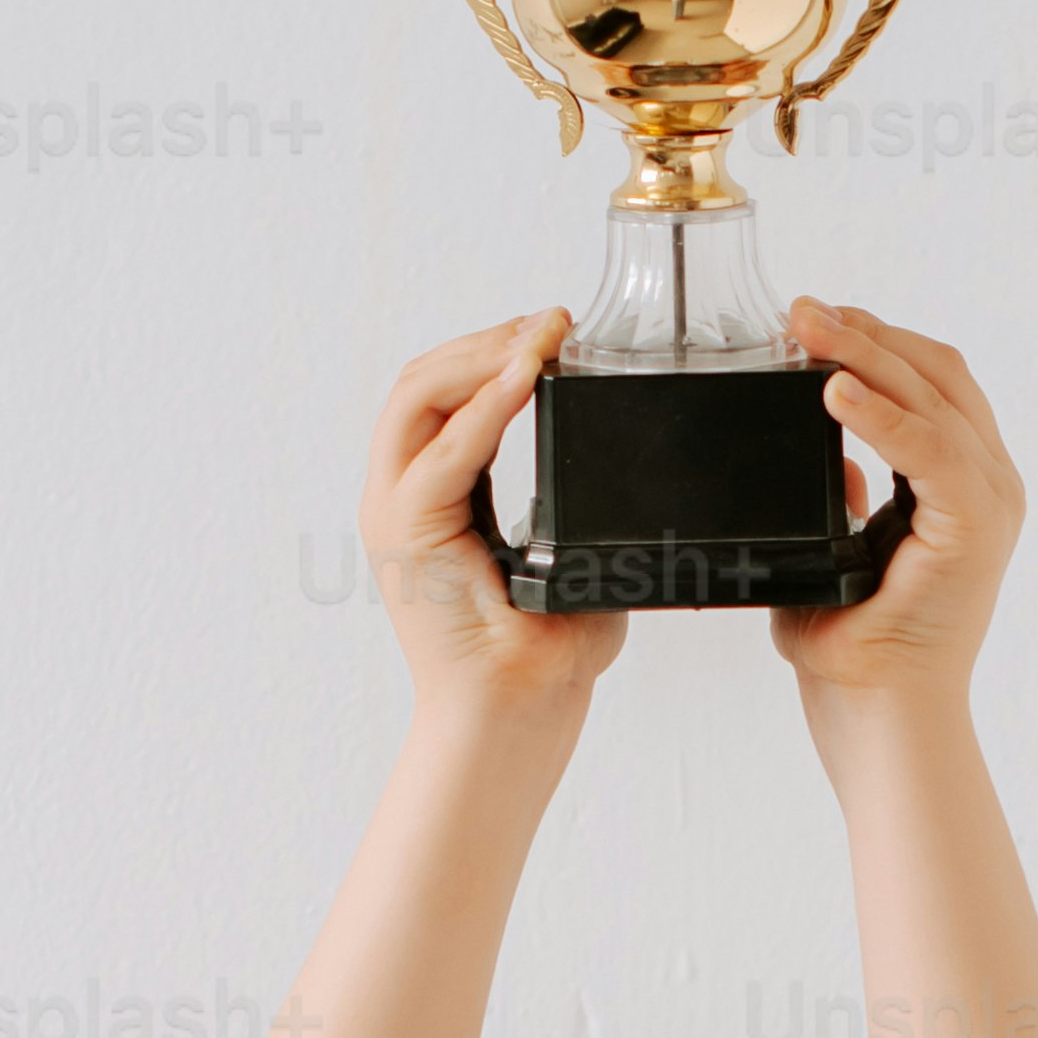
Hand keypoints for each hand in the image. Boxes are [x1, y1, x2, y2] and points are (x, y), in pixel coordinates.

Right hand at [360, 317, 627, 710]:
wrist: (515, 718)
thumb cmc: (542, 657)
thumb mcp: (571, 557)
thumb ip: (581, 508)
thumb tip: (640, 472)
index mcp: (437, 498)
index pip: (448, 395)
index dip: (497, 350)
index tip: (558, 328)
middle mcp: (404, 496)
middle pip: (424, 381)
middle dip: (489, 337)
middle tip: (555, 319)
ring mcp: (397, 513)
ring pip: (417, 398)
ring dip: (482, 355)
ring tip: (540, 335)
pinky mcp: (407, 535)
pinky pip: (442, 453)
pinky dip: (484, 407)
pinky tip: (525, 377)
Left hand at [772, 302, 1021, 706]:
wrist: (881, 719)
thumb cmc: (856, 656)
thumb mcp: (835, 552)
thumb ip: (836, 500)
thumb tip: (825, 455)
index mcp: (962, 488)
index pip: (929, 385)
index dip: (874, 342)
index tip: (812, 321)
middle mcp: (988, 486)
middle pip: (934, 374)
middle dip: (864, 331)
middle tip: (798, 309)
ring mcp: (988, 503)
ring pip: (931, 396)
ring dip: (864, 353)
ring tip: (806, 329)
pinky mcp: (973, 526)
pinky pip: (928, 447)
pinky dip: (879, 414)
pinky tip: (831, 390)